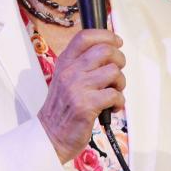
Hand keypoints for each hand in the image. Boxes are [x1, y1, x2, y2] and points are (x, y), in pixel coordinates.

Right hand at [37, 29, 125, 163]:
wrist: (50, 136)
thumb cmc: (62, 109)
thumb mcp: (65, 79)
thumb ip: (81, 64)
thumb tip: (108, 51)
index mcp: (64, 63)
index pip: (85, 37)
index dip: (105, 35)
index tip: (116, 41)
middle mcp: (70, 72)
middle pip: (105, 50)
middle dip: (119, 59)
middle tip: (117, 71)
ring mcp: (77, 88)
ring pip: (113, 72)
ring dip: (120, 83)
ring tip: (113, 92)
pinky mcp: (87, 106)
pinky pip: (115, 95)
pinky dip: (119, 101)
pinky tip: (111, 107)